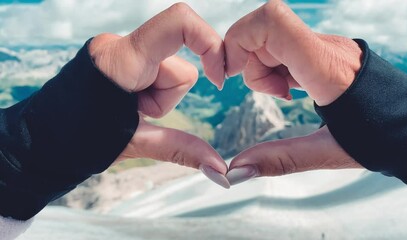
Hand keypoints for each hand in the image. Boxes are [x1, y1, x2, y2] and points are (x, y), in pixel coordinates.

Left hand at [89, 3, 229, 187]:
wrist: (41, 143)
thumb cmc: (77, 143)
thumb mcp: (134, 143)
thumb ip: (182, 150)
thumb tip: (220, 169)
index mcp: (120, 62)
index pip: (178, 23)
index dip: (209, 43)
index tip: (218, 78)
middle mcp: (118, 46)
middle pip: (177, 65)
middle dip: (168, 96)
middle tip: (138, 114)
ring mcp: (117, 49)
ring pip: (168, 70)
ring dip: (159, 96)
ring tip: (131, 112)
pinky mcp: (118, 56)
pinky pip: (153, 69)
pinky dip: (150, 91)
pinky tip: (129, 105)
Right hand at [224, 0, 362, 184]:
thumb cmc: (380, 138)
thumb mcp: (326, 153)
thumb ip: (278, 160)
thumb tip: (236, 171)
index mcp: (325, 69)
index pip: (272, 22)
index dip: (239, 40)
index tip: (232, 75)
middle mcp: (325, 48)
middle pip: (263, 31)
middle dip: (250, 63)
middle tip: (271, 94)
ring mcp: (324, 46)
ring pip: (271, 37)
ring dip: (263, 67)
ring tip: (285, 95)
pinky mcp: (322, 50)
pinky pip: (284, 45)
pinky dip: (275, 66)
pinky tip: (290, 89)